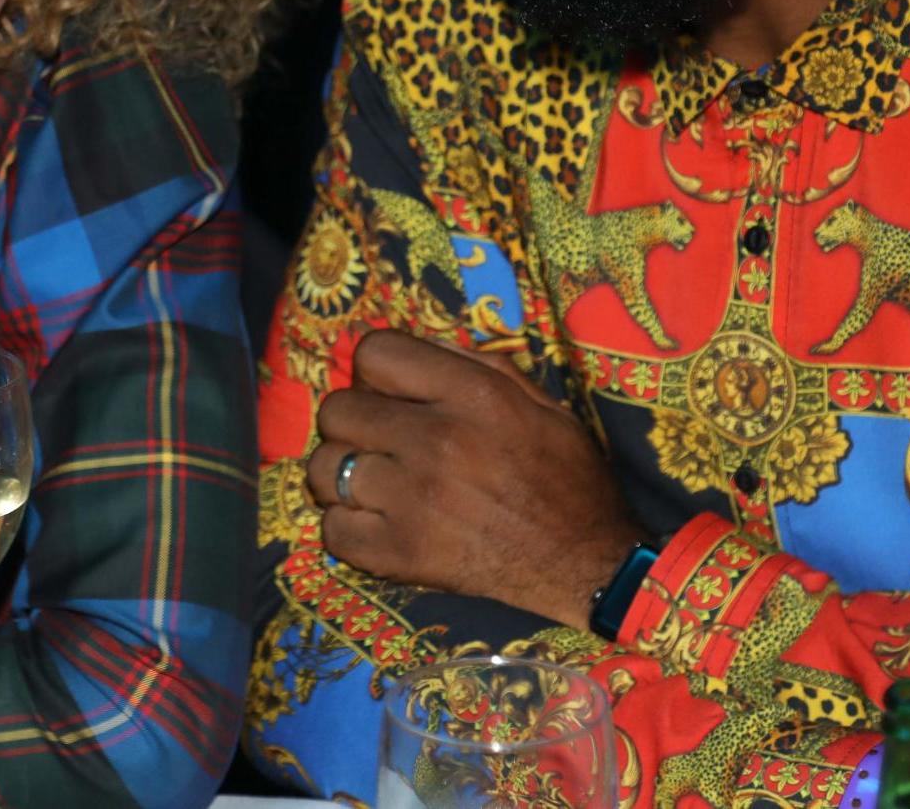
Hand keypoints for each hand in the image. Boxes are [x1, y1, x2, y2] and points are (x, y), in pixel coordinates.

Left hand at [304, 329, 638, 626]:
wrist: (586, 565)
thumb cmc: (566, 478)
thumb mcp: (540, 402)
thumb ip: (476, 366)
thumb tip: (416, 345)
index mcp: (473, 395)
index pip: (375, 352)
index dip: (377, 371)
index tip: (392, 393)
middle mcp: (436, 441)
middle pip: (337, 409)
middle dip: (354, 420)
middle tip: (381, 442)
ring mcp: (412, 502)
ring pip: (324, 469)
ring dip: (343, 474)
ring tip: (373, 485)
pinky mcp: (400, 556)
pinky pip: (332, 530)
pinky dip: (347, 528)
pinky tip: (376, 525)